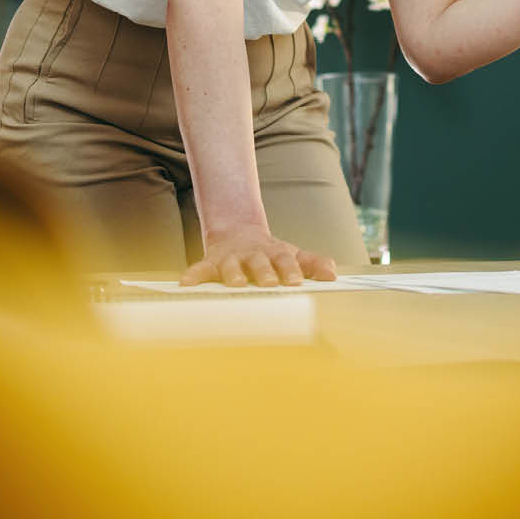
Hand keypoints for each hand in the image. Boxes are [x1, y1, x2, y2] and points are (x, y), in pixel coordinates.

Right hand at [180, 224, 337, 287]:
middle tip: (271, 284)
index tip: (297, 282)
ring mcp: (231, 258)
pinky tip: (186, 284)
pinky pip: (200, 269)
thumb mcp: (293, 255)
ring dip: (234, 274)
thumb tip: (333, 275)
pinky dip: (193, 275)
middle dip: (265, 272)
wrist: (239, 234)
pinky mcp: (211, 263)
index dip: (291, 270)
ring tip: (236, 284)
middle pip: (260, 262)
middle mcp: (253, 255)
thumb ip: (313, 264)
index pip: (286, 260)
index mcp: (275, 253)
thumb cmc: (270, 254)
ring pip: (232, 266)